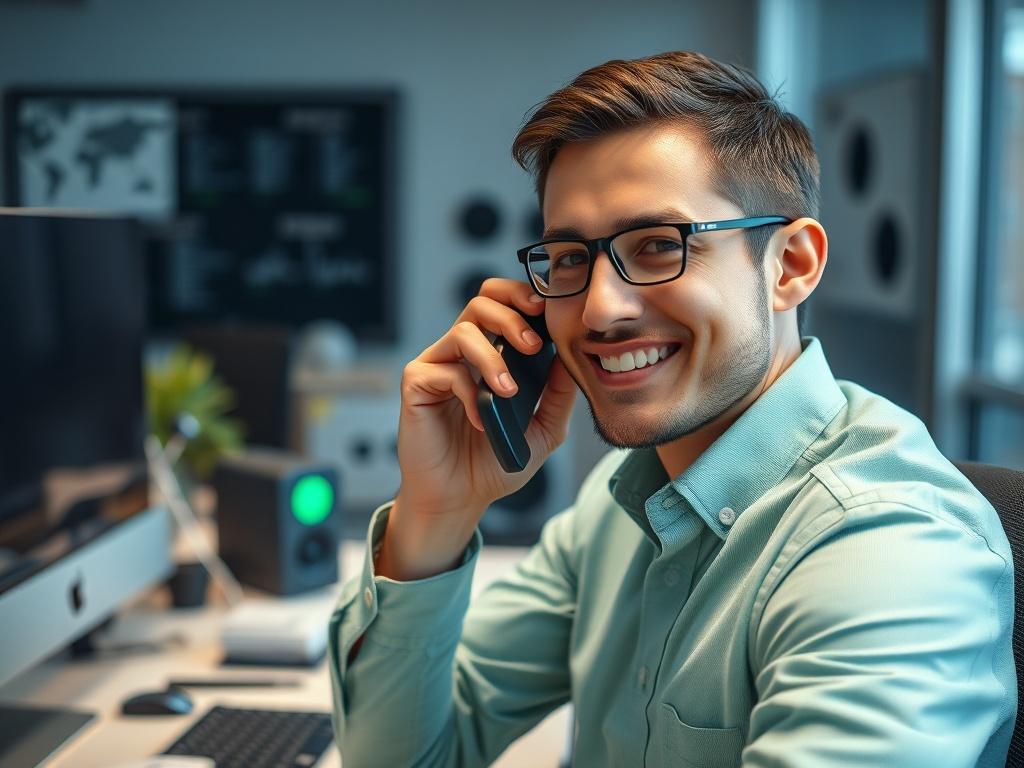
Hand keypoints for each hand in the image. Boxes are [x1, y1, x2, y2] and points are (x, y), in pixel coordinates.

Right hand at [378, 278, 575, 579]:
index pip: (503, 303)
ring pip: (464, 331)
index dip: (522, 296)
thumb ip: (558, 394)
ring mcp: (438, 365)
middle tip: (532, 344)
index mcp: (491, 353)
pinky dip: (469, 392)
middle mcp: (463, 352)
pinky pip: (445, 370)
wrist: (460, 498)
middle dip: (511, 315)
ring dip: (492, 358)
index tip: (547, 312)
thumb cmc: (494, 462)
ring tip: (508, 391)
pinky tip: (479, 420)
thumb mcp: (543, 428)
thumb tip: (571, 357)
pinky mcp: (416, 383)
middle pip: (481, 300)